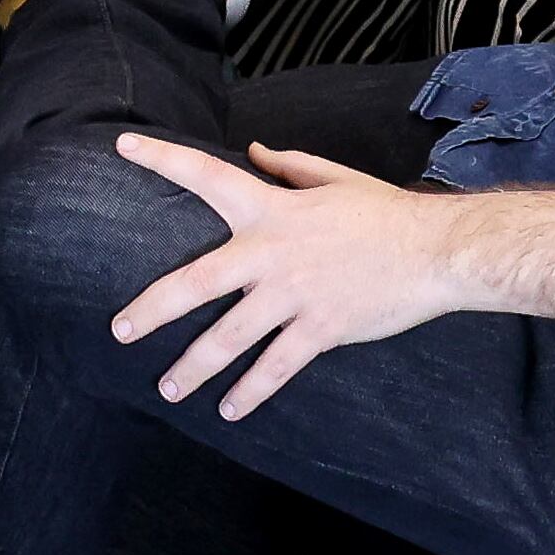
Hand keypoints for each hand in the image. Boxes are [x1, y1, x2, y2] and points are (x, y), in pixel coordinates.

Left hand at [110, 138, 457, 420]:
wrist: (435, 250)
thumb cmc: (384, 211)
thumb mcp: (333, 177)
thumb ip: (288, 165)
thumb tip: (253, 150)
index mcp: (271, 207)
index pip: (205, 174)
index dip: (162, 158)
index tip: (123, 145)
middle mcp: (271, 252)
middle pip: (196, 282)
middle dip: (153, 309)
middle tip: (119, 330)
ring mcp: (293, 295)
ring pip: (229, 338)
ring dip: (193, 367)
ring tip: (167, 389)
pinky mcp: (320, 329)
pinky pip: (275, 368)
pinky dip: (250, 392)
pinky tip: (228, 409)